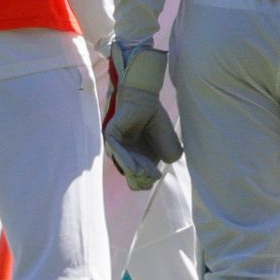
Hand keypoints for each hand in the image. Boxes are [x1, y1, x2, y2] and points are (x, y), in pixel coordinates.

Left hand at [104, 42, 181, 189]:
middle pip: (131, 178)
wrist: (147, 99)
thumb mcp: (168, 143)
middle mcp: (125, 156)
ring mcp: (116, 147)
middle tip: (152, 173)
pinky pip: (116, 152)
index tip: (157, 174)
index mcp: (138, 159)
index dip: (148, 181)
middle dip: (143, 179)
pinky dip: (126, 161)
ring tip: (145, 173)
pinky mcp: (111, 136)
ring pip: (124, 167)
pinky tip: (134, 169)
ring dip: (136, 172)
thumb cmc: (156, 119)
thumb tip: (159, 173)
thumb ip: (169, 156)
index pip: (140, 180)